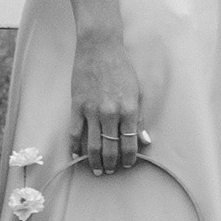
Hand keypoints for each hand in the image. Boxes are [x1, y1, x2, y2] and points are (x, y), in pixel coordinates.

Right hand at [69, 29, 148, 174]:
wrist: (99, 48)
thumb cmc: (122, 69)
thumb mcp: (138, 92)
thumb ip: (140, 118)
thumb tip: (145, 141)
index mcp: (129, 110)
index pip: (130, 144)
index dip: (129, 158)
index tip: (127, 165)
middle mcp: (110, 113)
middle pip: (110, 148)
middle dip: (111, 164)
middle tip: (110, 172)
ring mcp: (91, 111)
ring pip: (92, 145)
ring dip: (94, 161)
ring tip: (97, 170)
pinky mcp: (76, 106)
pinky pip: (74, 133)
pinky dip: (75, 147)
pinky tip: (77, 155)